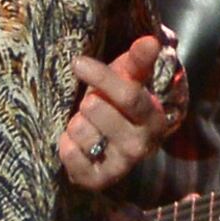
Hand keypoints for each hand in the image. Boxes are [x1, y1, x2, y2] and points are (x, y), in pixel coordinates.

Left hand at [59, 32, 176, 192]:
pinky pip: (69, 155)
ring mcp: (120, 166)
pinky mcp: (97, 180)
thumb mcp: (130, 79)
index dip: (101, 77)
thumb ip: (139, 60)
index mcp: (154, 118)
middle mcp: (142, 145)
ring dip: (76, 123)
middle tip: (93, 107)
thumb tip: (150, 40)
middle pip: (97, 109)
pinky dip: (66, 144)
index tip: (78, 63)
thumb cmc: (118, 104)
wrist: (109, 144)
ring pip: (79, 130)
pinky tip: (77, 143)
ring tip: (88, 126)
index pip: (128, 95)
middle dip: (87, 102)